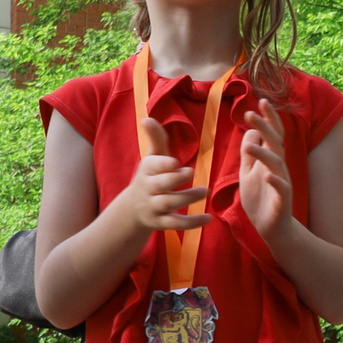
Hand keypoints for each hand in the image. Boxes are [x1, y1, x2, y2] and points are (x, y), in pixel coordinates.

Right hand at [118, 117, 204, 234]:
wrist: (133, 209)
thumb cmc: (150, 177)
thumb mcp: (152, 158)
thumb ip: (156, 139)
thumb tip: (146, 118)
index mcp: (147, 170)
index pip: (152, 166)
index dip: (163, 165)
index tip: (175, 162)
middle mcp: (148, 189)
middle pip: (160, 185)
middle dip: (174, 179)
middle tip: (191, 172)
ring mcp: (153, 207)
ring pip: (169, 204)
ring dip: (187, 198)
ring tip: (205, 191)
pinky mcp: (161, 223)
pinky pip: (176, 224)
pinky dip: (192, 222)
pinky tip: (209, 218)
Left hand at [237, 104, 295, 239]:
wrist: (271, 228)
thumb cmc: (260, 199)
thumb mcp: (248, 173)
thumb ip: (249, 154)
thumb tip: (249, 131)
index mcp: (270, 160)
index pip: (272, 134)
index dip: (268, 118)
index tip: (261, 101)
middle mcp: (278, 167)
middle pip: (274, 142)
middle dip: (265, 127)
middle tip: (251, 113)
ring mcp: (282, 183)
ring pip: (276, 163)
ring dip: (263, 153)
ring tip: (248, 145)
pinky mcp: (282, 200)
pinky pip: (282, 188)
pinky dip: (276, 181)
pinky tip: (268, 175)